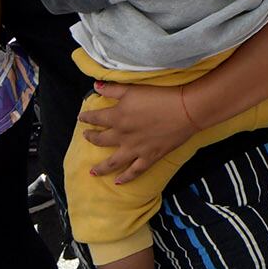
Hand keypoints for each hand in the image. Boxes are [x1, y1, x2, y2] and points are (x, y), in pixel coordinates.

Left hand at [79, 81, 195, 183]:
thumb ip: (113, 89)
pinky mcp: (149, 157)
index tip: (82, 118)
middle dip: (91, 138)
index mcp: (117, 117)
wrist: (186, 110)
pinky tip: (118, 182)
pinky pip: (134, 171)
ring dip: (101, 167)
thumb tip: (96, 86)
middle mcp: (122, 136)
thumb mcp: (134, 89)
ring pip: (113, 162)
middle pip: (101, 140)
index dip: (86, 117)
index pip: (95, 118)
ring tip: (92, 172)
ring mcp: (135, 149)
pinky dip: (125, 177)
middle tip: (86, 137)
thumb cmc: (160, 96)